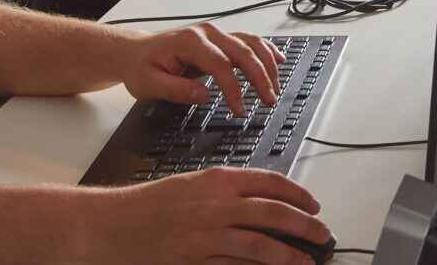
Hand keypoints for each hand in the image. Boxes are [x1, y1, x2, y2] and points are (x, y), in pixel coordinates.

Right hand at [79, 167, 328, 264]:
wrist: (114, 224)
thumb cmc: (151, 203)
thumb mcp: (194, 183)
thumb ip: (228, 190)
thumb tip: (264, 200)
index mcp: (218, 179)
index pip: (270, 183)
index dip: (297, 195)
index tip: (313, 204)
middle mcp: (216, 204)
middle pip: (273, 213)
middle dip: (304, 225)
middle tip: (322, 234)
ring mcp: (207, 235)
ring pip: (260, 244)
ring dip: (288, 254)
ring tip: (307, 260)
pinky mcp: (196, 259)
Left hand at [114, 22, 281, 117]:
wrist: (136, 52)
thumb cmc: (142, 67)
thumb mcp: (148, 84)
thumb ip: (175, 89)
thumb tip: (203, 95)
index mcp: (190, 42)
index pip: (220, 64)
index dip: (233, 88)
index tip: (239, 109)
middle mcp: (207, 33)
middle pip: (243, 51)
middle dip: (260, 76)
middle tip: (269, 99)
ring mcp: (215, 34)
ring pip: (251, 43)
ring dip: (267, 64)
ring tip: (275, 87)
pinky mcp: (220, 39)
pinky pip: (248, 41)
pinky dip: (265, 50)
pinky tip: (277, 60)